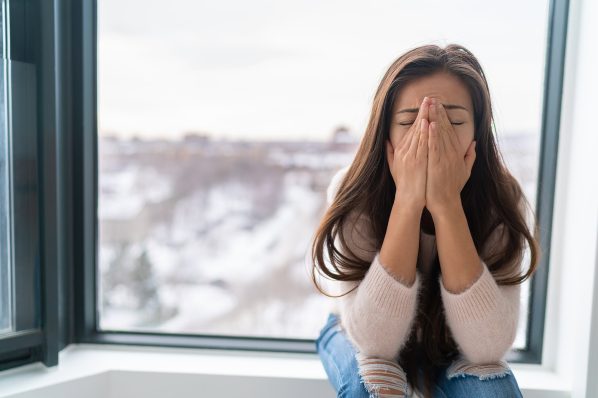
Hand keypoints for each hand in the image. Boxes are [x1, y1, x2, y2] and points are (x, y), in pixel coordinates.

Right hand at [386, 97, 429, 209]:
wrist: (408, 200)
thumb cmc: (405, 185)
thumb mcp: (394, 167)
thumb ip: (391, 153)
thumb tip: (387, 142)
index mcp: (401, 151)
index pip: (411, 130)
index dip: (418, 116)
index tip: (424, 105)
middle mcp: (404, 151)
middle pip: (415, 128)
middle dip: (422, 112)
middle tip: (428, 98)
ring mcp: (410, 156)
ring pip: (419, 133)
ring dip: (425, 118)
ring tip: (430, 104)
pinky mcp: (417, 162)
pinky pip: (422, 145)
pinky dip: (425, 133)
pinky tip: (428, 122)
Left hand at [426, 98, 475, 215]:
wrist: (446, 203)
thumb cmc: (452, 188)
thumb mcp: (464, 171)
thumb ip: (469, 156)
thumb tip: (474, 143)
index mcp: (456, 153)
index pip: (449, 131)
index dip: (444, 117)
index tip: (439, 105)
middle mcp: (451, 153)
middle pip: (445, 128)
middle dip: (439, 112)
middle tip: (433, 98)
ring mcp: (445, 158)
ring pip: (440, 134)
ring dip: (435, 118)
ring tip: (431, 105)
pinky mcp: (437, 164)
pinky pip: (434, 146)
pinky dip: (433, 135)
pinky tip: (430, 123)